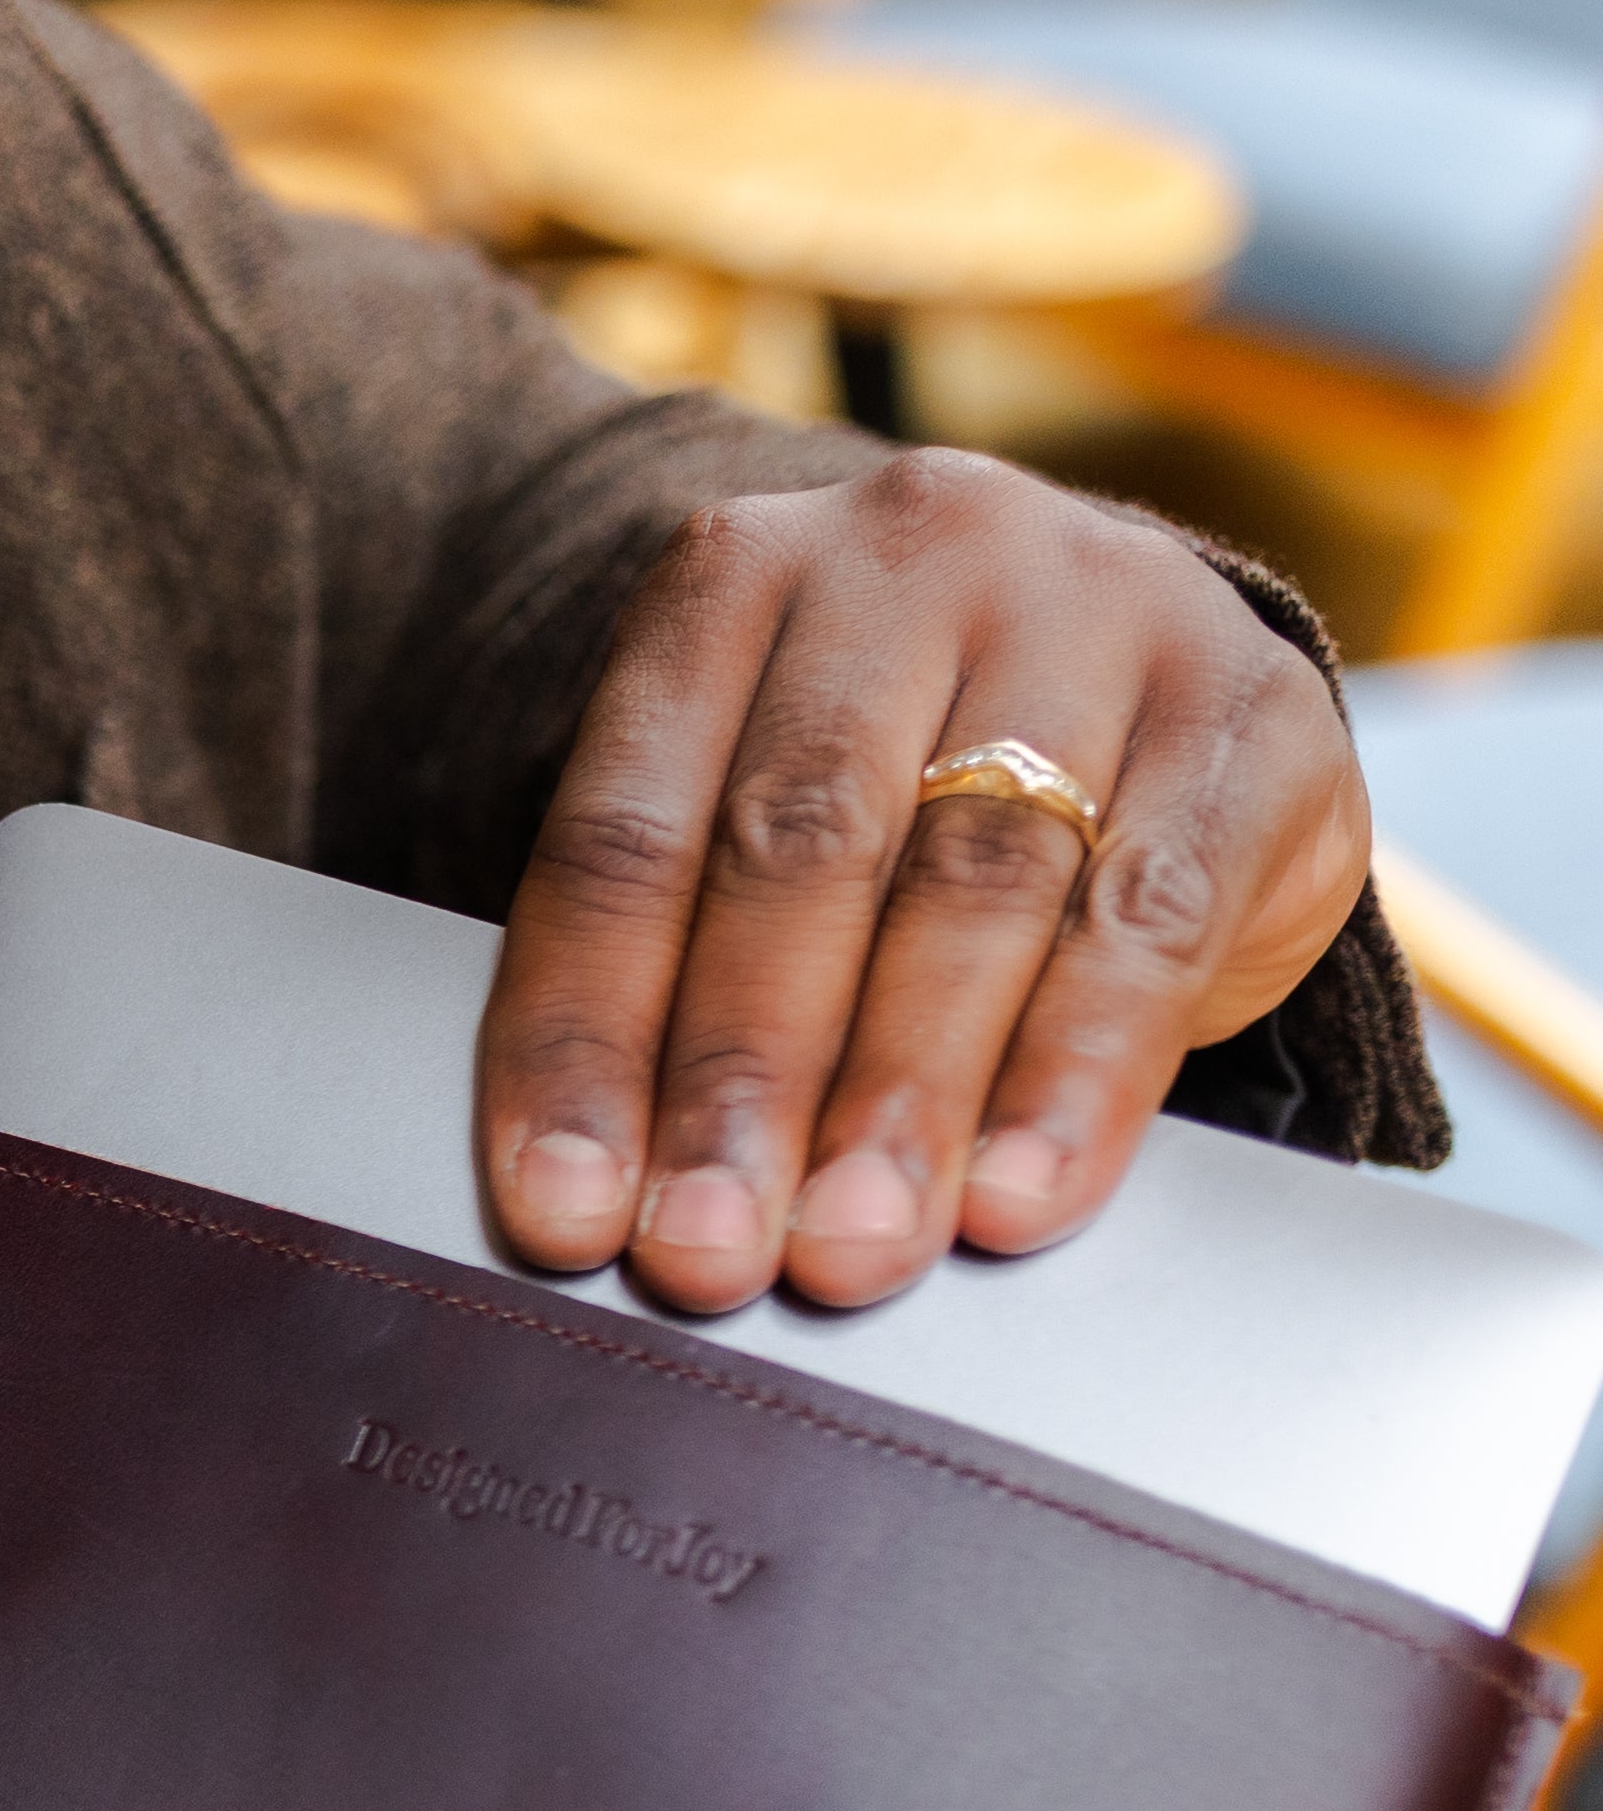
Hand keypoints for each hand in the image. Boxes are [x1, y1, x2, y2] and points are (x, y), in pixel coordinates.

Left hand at [476, 450, 1369, 1313]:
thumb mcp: (747, 835)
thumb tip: (591, 1199)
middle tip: (704, 1252)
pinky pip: (1149, 917)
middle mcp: (911, 558)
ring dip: (900, 1096)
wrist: (1132, 675)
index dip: (582, 1037)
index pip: (621, 837)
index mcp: (730, 582)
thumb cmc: (890, 795)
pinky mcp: (1251, 708)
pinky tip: (1018, 1196)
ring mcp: (1097, 608)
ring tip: (848, 1250)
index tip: (558, 1210)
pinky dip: (1074, 1075)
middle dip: (740, 1080)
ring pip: (970, 884)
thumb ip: (669, 975)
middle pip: (797, 850)